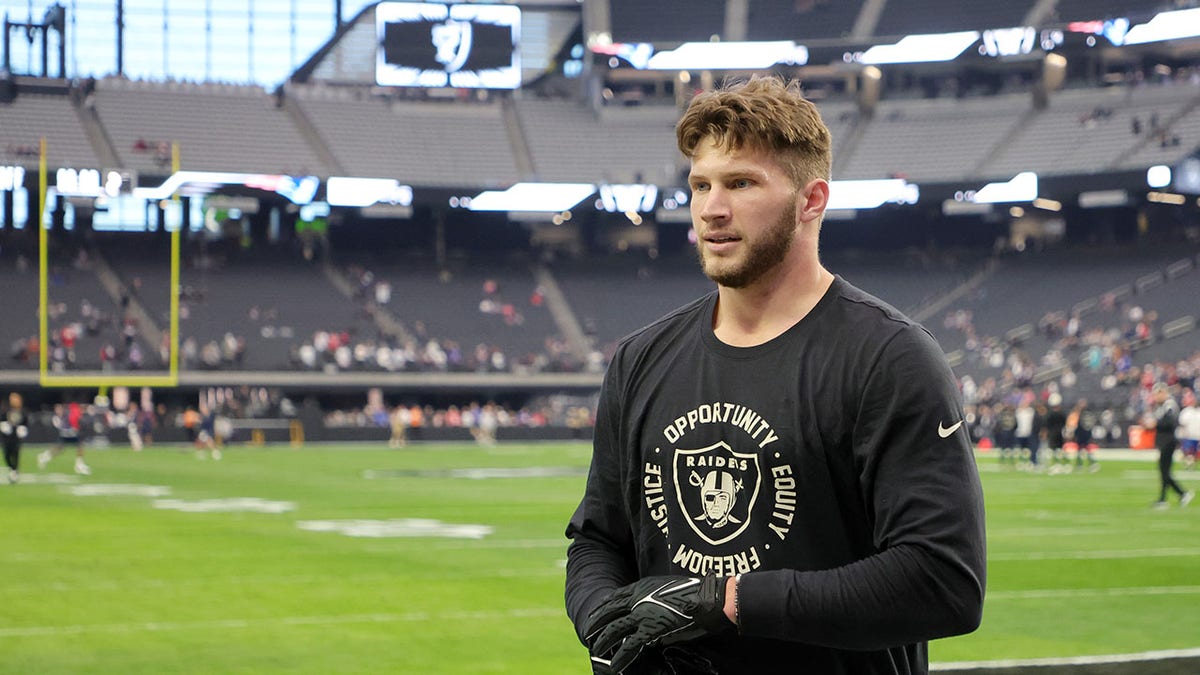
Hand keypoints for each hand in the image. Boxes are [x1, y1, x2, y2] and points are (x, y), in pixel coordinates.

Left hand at [584, 575, 730, 673]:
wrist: (706, 600)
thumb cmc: (694, 593)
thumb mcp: (666, 588)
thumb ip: (652, 598)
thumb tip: (647, 611)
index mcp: (642, 587)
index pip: (616, 597)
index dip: (603, 606)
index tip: (595, 611)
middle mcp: (638, 599)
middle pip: (609, 612)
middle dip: (596, 623)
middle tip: (587, 631)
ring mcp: (642, 614)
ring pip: (614, 629)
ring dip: (603, 640)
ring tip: (595, 649)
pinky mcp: (650, 630)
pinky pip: (629, 646)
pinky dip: (620, 656)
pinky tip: (614, 664)